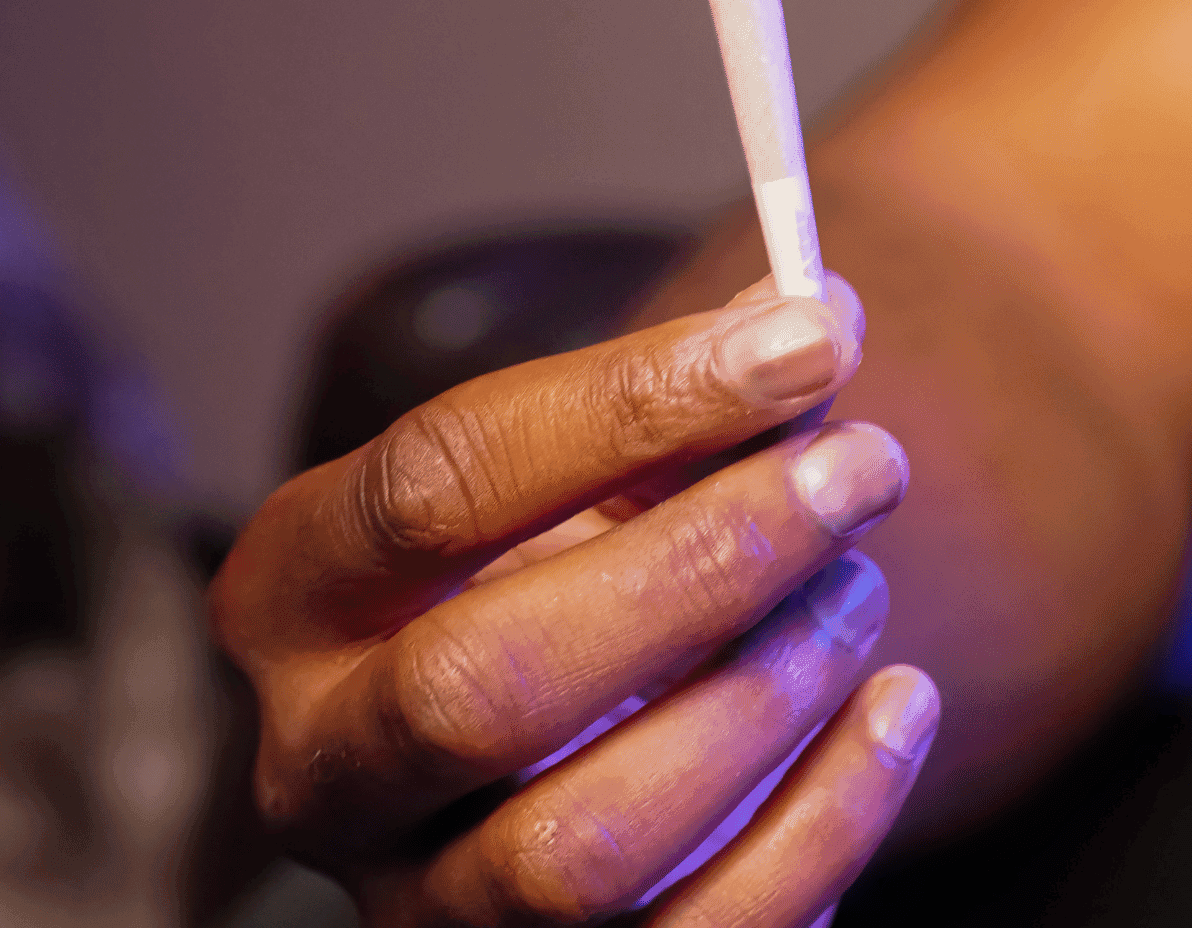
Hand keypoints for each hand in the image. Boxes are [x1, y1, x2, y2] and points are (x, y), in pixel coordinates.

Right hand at [209, 274, 938, 925]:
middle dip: (703, 566)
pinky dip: (830, 820)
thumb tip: (816, 323)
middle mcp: (322, 768)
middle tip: (860, 470)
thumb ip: (678, 403)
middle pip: (483, 687)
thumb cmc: (564, 572)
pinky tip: (897, 708)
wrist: (558, 742)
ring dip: (762, 697)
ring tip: (860, 589)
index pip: (436, 489)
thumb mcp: (581, 481)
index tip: (808, 341)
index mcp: (294, 596)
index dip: (633, 402)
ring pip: (580, 847)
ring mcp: (423, 906)